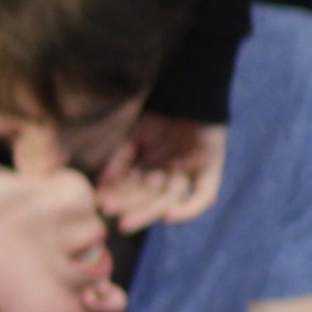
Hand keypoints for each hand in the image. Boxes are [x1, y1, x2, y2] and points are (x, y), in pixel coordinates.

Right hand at [94, 115, 224, 232]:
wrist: (189, 89)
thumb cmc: (157, 109)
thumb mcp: (131, 136)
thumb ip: (117, 160)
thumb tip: (101, 185)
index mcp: (150, 166)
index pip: (134, 188)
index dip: (119, 198)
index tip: (102, 206)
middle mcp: (170, 173)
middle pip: (152, 199)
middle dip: (134, 210)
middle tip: (119, 223)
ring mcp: (190, 172)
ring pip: (170, 199)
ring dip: (150, 208)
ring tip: (133, 213)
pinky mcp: (210, 170)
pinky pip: (202, 197)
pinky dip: (188, 209)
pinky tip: (168, 216)